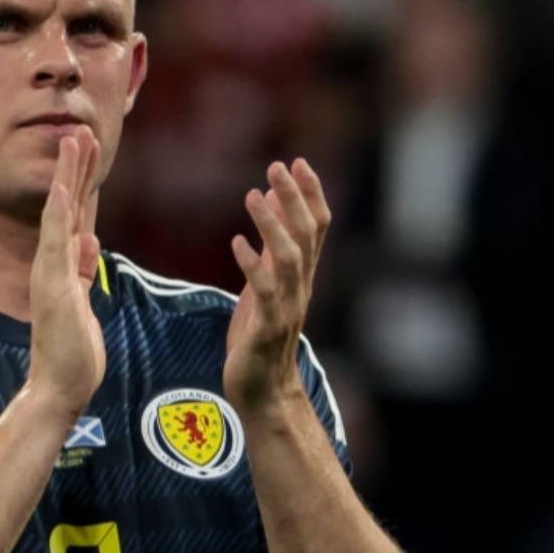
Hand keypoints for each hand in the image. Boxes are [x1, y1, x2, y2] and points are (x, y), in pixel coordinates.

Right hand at [25, 127, 104, 412]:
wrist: (58, 386)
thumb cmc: (72, 351)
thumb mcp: (82, 301)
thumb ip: (80, 269)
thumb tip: (88, 239)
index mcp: (62, 265)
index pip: (75, 214)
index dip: (81, 181)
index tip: (88, 148)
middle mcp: (52, 262)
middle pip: (67, 205)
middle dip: (75, 167)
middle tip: (81, 129)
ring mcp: (50, 271)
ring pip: (60, 214)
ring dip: (67, 176)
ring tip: (73, 139)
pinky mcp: (53, 286)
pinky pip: (55, 243)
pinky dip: (58, 214)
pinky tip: (62, 188)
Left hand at [224, 159, 330, 409]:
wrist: (263, 390)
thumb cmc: (261, 334)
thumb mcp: (265, 281)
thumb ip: (271, 244)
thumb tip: (269, 198)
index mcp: (301, 275)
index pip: (317, 227)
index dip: (310, 194)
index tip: (298, 162)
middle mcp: (300, 287)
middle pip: (307, 235)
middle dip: (294, 198)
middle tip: (277, 166)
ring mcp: (287, 307)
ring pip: (288, 259)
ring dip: (272, 225)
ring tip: (252, 195)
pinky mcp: (267, 328)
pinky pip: (264, 293)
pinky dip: (252, 265)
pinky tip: (236, 242)